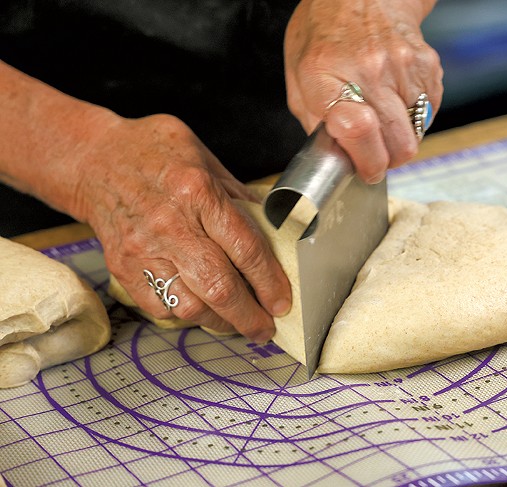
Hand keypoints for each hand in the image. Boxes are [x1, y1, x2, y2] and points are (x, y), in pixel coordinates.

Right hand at [74, 113, 291, 341]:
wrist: (94, 159)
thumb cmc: (155, 154)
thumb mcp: (206, 160)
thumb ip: (239, 198)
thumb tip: (274, 232)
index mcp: (198, 192)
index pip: (245, 249)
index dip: (269, 282)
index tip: (282, 302)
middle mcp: (170, 224)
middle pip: (219, 287)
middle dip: (249, 316)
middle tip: (265, 328)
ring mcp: (143, 249)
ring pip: (189, 306)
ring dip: (221, 322)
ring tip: (237, 322)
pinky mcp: (124, 268)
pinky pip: (161, 308)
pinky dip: (187, 315)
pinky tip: (202, 309)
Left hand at [284, 0, 442, 182]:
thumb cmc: (324, 35)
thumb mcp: (300, 77)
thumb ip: (315, 121)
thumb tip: (338, 158)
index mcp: (326, 76)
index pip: (358, 129)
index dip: (367, 161)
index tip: (366, 170)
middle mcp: (368, 69)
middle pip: (397, 143)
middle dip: (387, 159)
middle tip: (374, 152)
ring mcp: (403, 66)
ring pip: (416, 134)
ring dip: (401, 138)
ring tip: (383, 119)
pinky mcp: (428, 65)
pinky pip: (430, 112)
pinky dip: (415, 117)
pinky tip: (397, 100)